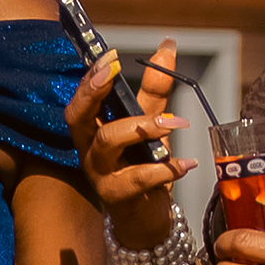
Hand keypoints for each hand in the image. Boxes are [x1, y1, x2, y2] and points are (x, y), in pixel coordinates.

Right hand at [59, 41, 200, 254]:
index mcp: (92, 131)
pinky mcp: (117, 197)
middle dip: (94, 91)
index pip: (80, 100)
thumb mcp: (150, 124)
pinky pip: (139, 178)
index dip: (90, 78)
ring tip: (175, 122)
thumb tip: (167, 46)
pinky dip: (167, 168)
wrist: (146, 219)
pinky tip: (187, 163)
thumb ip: (155, 89)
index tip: (109, 56)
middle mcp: (89, 151)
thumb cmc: (142, 168)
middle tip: (115, 71)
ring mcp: (100, 175)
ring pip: (109, 142)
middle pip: (77, 117)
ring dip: (142, 127)